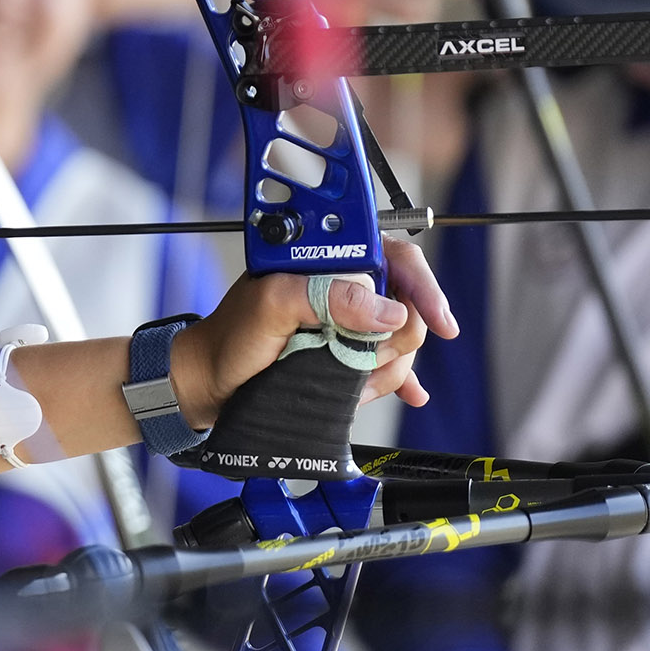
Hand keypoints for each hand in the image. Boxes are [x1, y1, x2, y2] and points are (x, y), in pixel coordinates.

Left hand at [171, 232, 457, 424]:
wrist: (209, 383)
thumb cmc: (229, 338)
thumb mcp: (270, 306)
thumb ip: (324, 295)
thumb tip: (386, 308)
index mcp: (329, 260)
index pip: (398, 258)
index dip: (424, 287)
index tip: (440, 321)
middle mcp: (344, 286)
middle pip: (407, 305)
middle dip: (392, 339)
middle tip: (361, 358)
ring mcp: (347, 321)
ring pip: (401, 341)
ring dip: (384, 367)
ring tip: (349, 381)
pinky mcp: (346, 352)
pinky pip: (391, 364)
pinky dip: (398, 379)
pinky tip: (407, 392)